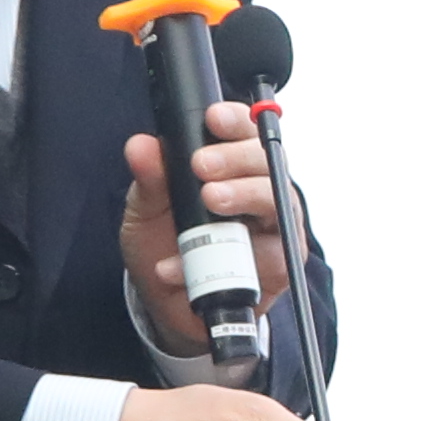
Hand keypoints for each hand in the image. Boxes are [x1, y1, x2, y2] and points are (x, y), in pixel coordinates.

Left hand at [120, 102, 294, 343]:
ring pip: (278, 202)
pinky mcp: (280, 266)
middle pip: (269, 162)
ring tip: (210, 200)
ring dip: (245, 195)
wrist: (169, 302)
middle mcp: (262, 191)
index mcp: (234, 167)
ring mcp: (276, 227)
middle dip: (237, 158)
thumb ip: (149, 178)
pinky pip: (266, 256)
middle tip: (202, 165)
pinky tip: (180, 264)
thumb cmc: (165, 244)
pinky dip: (226, 260)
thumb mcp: (147, 209)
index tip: (213, 119)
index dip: (236, 121)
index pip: (246, 132)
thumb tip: (141, 145)